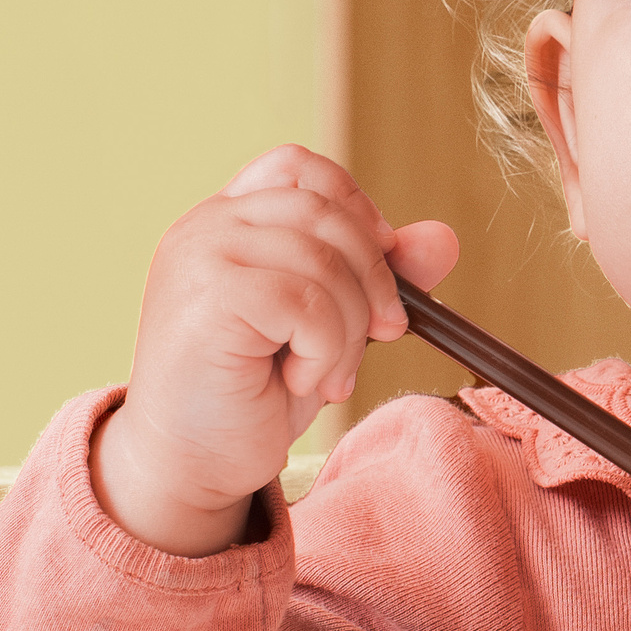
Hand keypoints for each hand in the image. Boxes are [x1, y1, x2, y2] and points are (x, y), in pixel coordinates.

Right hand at [94, 144, 458, 556]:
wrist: (188, 465)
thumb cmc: (251, 394)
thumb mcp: (328, 324)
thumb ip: (376, 276)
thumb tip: (442, 238)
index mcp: (227, 219)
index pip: (299, 165)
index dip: (353, 205)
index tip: (381, 260)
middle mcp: (206, 225)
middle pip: (326, 211)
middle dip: (373, 279)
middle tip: (378, 335)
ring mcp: (200, 257)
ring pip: (323, 261)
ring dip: (348, 331)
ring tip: (325, 375)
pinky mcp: (208, 298)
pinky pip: (307, 303)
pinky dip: (325, 351)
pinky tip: (297, 383)